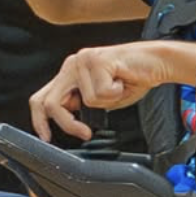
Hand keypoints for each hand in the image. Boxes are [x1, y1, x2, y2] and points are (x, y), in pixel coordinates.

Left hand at [29, 43, 169, 140]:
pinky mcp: (97, 59)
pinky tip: (122, 81)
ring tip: (117, 89)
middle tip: (85, 133)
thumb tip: (66, 117)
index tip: (46, 137)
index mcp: (70, 72)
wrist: (156, 62)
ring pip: (85, 99)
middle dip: (68, 123)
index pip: (43, 97)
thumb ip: (80, 104)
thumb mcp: (101, 98)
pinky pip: (101, 92)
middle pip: (52, 102)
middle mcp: (73, 64)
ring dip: (106, 102)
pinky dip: (116, 93)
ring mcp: (83, 60)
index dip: (40, 120)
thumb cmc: (132, 78)